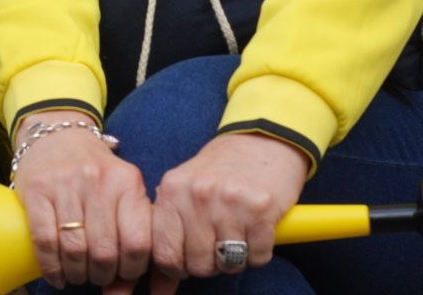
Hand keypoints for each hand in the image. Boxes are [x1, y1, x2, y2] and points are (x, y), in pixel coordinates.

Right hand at [12, 117, 150, 291]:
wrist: (57, 135)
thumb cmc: (96, 172)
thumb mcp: (123, 188)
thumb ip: (131, 229)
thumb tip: (126, 287)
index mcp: (127, 181)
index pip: (138, 242)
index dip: (132, 269)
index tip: (124, 273)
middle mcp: (98, 179)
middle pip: (104, 251)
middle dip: (101, 275)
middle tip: (97, 276)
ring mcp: (65, 183)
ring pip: (74, 249)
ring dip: (77, 274)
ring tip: (77, 275)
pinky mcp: (37, 189)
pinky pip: (45, 241)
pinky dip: (51, 268)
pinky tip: (56, 275)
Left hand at [146, 133, 307, 293]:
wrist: (261, 141)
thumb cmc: (218, 172)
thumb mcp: (184, 191)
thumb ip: (169, 232)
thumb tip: (159, 288)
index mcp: (172, 190)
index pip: (164, 254)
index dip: (177, 267)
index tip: (187, 261)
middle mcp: (198, 195)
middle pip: (198, 264)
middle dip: (209, 263)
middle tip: (217, 243)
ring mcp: (230, 202)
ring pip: (227, 264)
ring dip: (234, 258)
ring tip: (236, 234)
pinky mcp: (262, 210)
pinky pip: (257, 257)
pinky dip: (258, 252)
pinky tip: (255, 230)